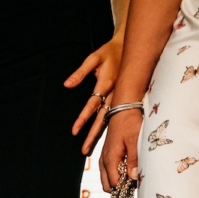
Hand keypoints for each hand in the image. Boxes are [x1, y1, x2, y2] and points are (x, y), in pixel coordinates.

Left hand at [65, 34, 123, 153]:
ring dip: (100, 135)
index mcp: (107, 83)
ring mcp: (121, 97)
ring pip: (109, 119)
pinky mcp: (123, 98)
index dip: (84, 117)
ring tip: (90, 149)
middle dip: (93, 135)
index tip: (74, 131)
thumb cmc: (110, 52)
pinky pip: (115, 115)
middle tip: (84, 150)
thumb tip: (67, 85)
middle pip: (102, 117)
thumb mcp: (94, 58)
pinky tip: (106, 140)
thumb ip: (80, 72)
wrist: (131, 47)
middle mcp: (115, 93)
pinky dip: (109, 128)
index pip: (93, 104)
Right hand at [99, 108, 142, 191]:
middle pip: (107, 183)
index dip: (124, 189)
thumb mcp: (135, 140)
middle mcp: (104, 160)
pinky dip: (114, 175)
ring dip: (116, 182)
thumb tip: (134, 178)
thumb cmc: (130, 122)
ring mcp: (104, 156)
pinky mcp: (107, 153)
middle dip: (118, 188)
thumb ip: (134, 159)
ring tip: (130, 182)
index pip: (114, 183)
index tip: (136, 188)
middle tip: (133, 187)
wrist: (123, 108)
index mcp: (110, 159)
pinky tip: (124, 174)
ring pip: (106, 178)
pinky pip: (107, 170)